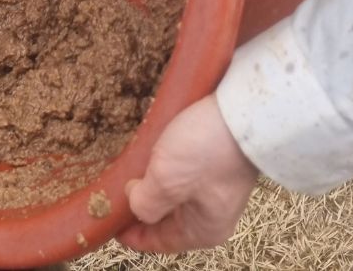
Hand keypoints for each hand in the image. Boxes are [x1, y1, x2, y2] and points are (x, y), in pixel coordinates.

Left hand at [118, 95, 258, 252]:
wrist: (245, 111)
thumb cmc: (207, 152)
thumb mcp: (168, 181)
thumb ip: (145, 202)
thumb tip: (134, 201)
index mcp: (203, 230)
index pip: (159, 241)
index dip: (131, 234)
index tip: (107, 220)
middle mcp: (211, 213)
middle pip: (166, 218)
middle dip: (139, 207)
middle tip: (110, 190)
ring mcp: (214, 186)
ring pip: (172, 192)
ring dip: (149, 182)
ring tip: (124, 169)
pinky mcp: (214, 160)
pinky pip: (181, 170)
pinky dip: (162, 165)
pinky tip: (146, 150)